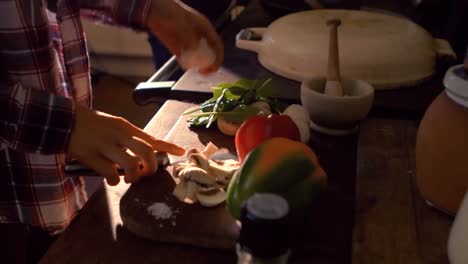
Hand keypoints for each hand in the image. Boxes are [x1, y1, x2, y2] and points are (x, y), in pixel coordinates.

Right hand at [67, 105, 184, 185]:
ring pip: (130, 164)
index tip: (180, 152)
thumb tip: (145, 153)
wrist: (64, 120)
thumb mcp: (114, 124)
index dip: (167, 146)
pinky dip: (114, 181)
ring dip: (134, 176)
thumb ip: (129, 137)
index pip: (151, 137)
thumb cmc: (92, 124)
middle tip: (147, 174)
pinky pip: (109, 173)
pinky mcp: (91, 156)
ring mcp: (105, 146)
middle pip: (146, 151)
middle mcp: (119, 135)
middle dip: (151, 166)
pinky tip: (112, 180)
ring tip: (131, 179)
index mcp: (125, 127)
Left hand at [147, 0, 222, 73]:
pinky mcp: (177, 47)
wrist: (151, 10)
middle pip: (209, 52)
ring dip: (199, 65)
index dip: (218, 55)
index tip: (216, 67)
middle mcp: (198, 36)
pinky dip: (187, 63)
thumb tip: (196, 50)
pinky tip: (187, 67)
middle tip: (206, 72)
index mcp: (204, 27)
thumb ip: (189, 37)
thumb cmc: (169, 12)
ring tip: (198, 72)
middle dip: (210, 63)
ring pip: (198, 57)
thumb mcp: (182, 23)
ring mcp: (188, 42)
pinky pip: (185, 58)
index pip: (216, 44)